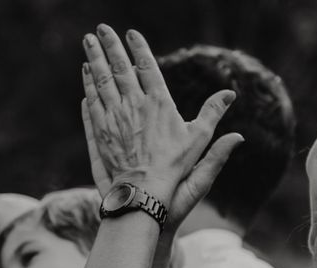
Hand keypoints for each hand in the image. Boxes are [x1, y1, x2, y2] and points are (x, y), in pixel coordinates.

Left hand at [81, 24, 243, 215]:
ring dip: (94, 60)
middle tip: (100, 29)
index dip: (139, 48)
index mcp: (159, 103)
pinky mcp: (101, 132)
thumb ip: (213, 113)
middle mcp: (133, 105)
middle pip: (119, 68)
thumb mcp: (199, 139)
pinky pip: (93, 103)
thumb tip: (230, 93)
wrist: (144, 191)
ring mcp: (114, 118)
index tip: (131, 34)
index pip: (147, 67)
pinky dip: (88, 86)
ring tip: (88, 44)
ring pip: (101, 82)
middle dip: (109, 45)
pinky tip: (86, 76)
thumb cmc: (175, 167)